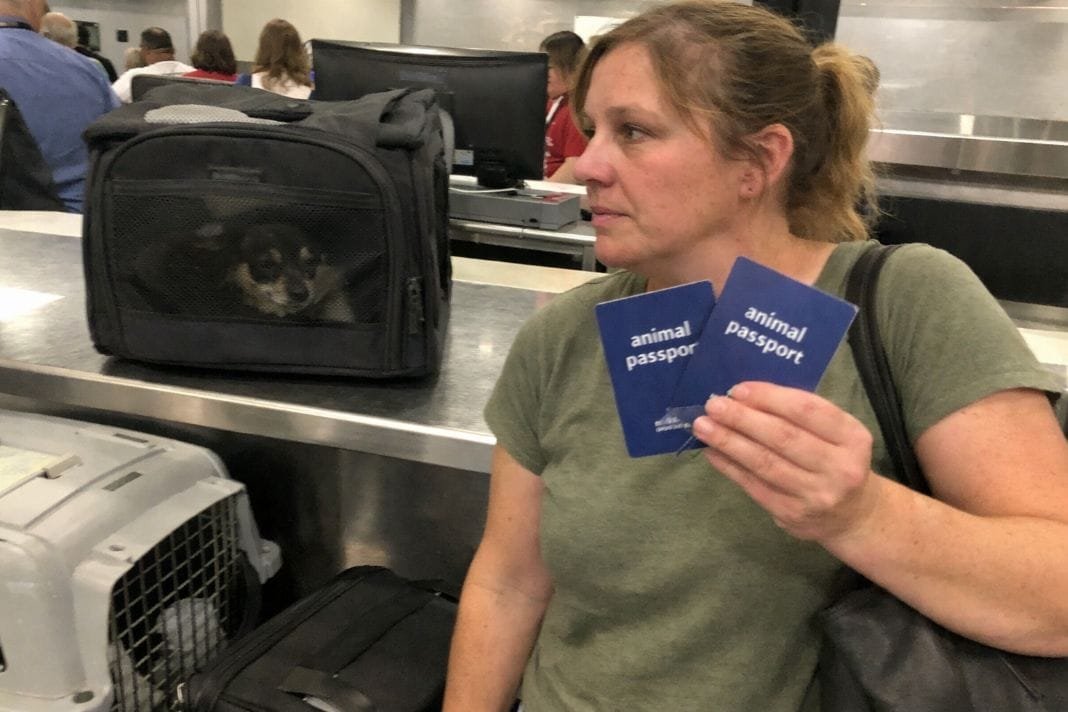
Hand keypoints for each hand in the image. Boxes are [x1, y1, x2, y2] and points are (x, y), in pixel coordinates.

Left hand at [690, 381, 877, 541]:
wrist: (852, 516)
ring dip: (729, 442)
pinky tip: (712, 452)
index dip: (770, 397)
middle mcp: (839, 467)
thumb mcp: (835, 434)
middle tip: (713, 405)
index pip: (807, 410)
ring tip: (703, 426)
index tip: (738, 389)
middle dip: (743, 418)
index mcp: (852, 437)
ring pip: (765, 463)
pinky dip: (729, 466)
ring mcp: (815, 494)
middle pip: (783, 437)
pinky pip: (754, 486)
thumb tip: (744, 397)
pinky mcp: (792, 514)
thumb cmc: (836, 461)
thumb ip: (799, 415)